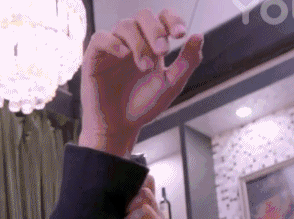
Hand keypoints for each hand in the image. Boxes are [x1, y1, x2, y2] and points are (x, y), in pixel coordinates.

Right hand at [79, 9, 203, 155]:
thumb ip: (186, 62)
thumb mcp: (171, 86)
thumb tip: (198, 36)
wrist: (120, 128)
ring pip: (124, 26)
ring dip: (139, 43)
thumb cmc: (142, 108)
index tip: (180, 34)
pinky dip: (112, 42)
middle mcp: (131, 42)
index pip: (161, 18)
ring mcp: (112, 49)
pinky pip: (100, 38)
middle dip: (156, 30)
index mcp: (151, 44)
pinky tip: (124, 55)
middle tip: (163, 51)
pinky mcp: (94, 59)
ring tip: (145, 66)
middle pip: (143, 16)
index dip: (172, 19)